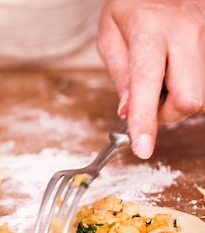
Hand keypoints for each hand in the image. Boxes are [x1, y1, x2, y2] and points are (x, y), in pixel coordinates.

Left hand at [97, 0, 204, 158]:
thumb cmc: (129, 7)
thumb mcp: (109, 36)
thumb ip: (120, 75)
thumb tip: (127, 112)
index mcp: (149, 29)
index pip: (148, 83)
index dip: (145, 121)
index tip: (142, 147)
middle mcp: (185, 32)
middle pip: (189, 98)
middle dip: (166, 114)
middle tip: (147, 105)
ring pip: (200, 94)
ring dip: (176, 100)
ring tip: (159, 81)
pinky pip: (203, 82)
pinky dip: (186, 88)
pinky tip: (173, 73)